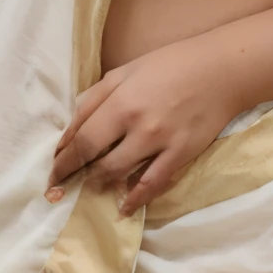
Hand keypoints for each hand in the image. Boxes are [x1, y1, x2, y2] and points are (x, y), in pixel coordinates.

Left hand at [47, 47, 240, 215]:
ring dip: (100, 185)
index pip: (81, 138)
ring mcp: (160, 142)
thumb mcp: (126, 71)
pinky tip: (124, 207)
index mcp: (120, 100)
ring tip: (90, 188)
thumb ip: (96, 96)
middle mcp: (136, 124)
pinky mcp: (181, 154)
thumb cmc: (170, 64)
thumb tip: (72, 124)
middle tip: (61, 188)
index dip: (63, 158)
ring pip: (119, 174)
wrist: (220, 70)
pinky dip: (136, 198)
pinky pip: (154, 183)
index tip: (53, 170)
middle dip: (74, 176)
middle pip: (95, 159)